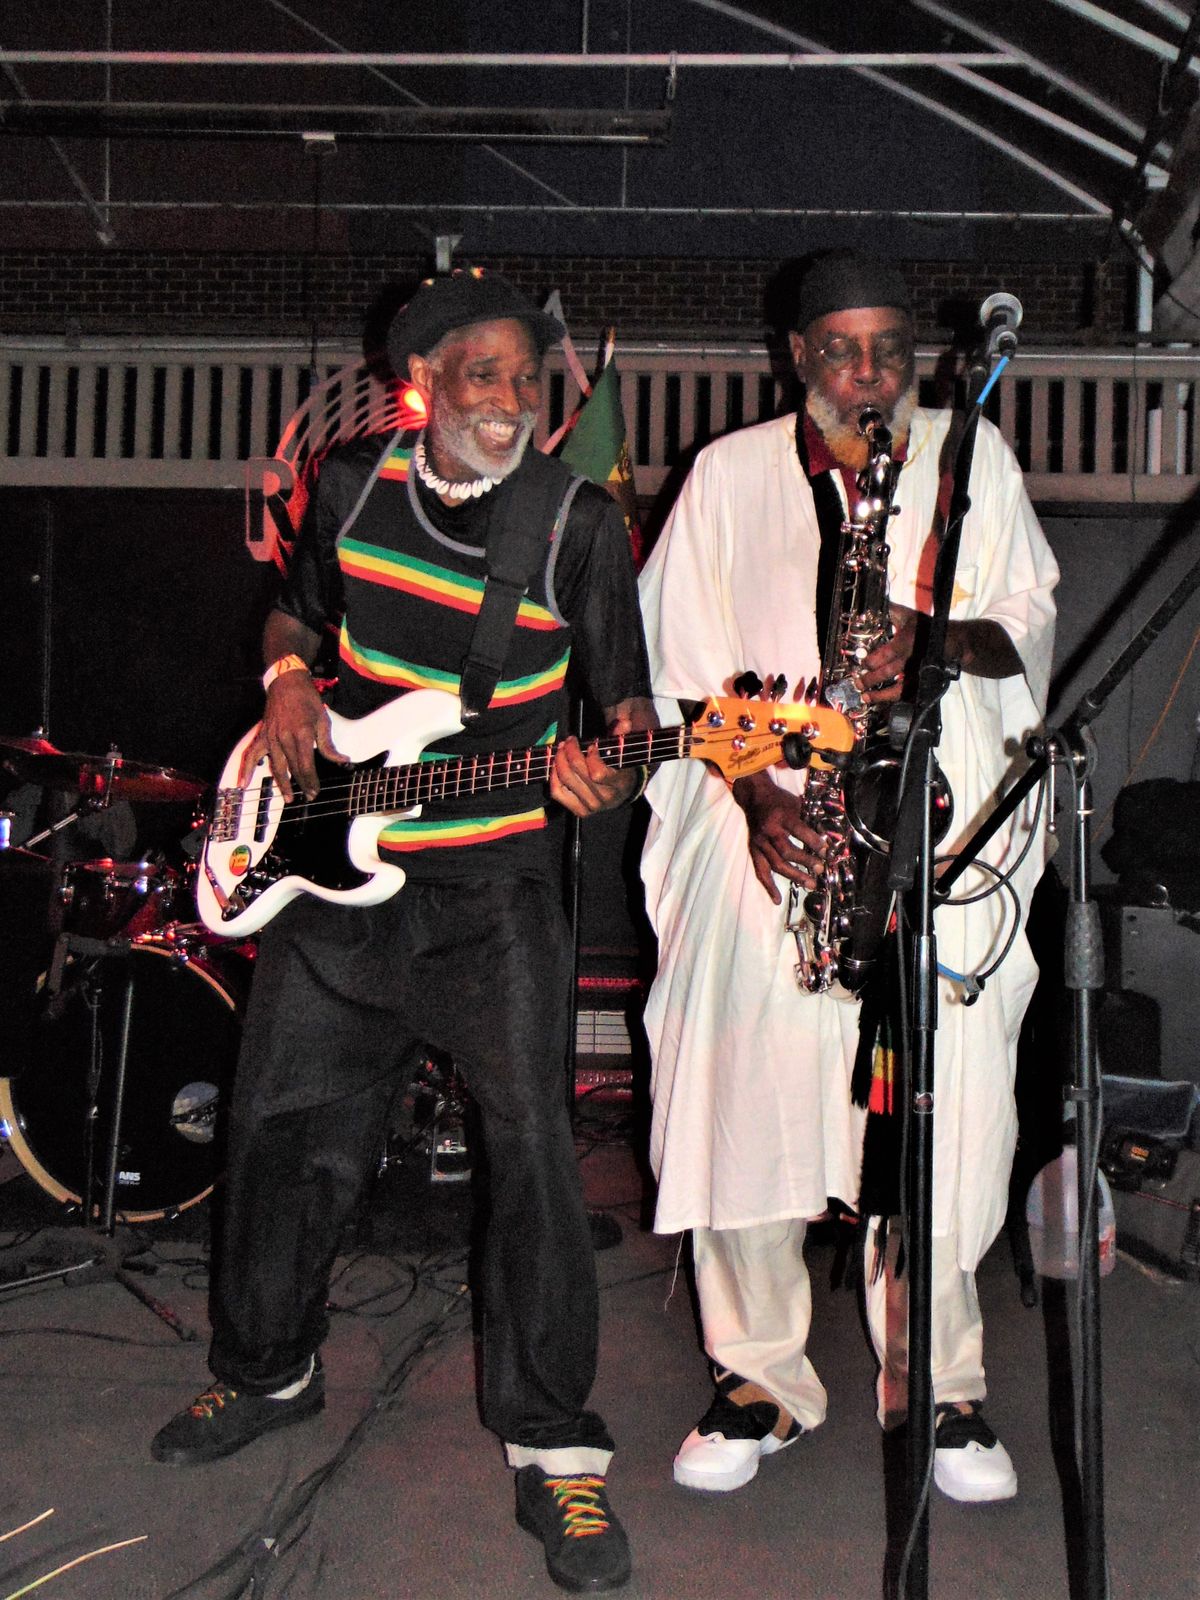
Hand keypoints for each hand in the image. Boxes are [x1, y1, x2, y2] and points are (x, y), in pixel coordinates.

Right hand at [240, 670, 346, 801]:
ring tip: (288, 797)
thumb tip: (342, 761)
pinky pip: (252, 754)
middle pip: (292, 768)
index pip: (306, 765)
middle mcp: (284, 737)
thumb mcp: (324, 720)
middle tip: (309, 796)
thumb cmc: (307, 700)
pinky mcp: (262, 735)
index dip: (311, 780)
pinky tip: (244, 783)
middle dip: (301, 784)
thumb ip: (329, 745)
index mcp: (302, 733)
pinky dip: (246, 769)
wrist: (287, 682)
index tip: (315, 791)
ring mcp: (271, 737)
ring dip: (282, 783)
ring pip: (275, 765)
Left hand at [550, 736, 637, 816]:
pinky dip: (553, 777)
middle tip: (570, 740)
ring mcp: (590, 807)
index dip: (591, 756)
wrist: (623, 793)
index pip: (598, 774)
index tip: (592, 745)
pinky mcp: (578, 810)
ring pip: (566, 780)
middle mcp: (603, 798)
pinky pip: (558, 793)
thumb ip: (622, 738)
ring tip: (562, 748)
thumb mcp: (624, 754)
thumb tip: (624, 722)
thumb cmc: (622, 770)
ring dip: (560, 760)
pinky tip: (557, 764)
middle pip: (577, 773)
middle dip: (570, 751)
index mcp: (618, 785)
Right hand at [731, 771, 826, 903]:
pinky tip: (777, 899)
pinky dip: (768, 886)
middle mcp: (769, 830)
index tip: (827, 852)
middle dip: (805, 861)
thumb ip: (809, 820)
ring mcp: (760, 842)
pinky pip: (760, 871)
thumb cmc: (779, 801)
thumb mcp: (796, 804)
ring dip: (794, 876)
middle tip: (820, 870)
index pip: (799, 830)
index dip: (814, 842)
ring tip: (810, 884)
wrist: (754, 797)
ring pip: (776, 864)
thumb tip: (829, 837)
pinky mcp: (754, 850)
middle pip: (787, 851)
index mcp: (782, 816)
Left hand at [859, 601, 920, 703]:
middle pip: (889, 672)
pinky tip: (882, 703)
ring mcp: (918, 673)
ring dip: (881, 695)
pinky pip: (908, 696)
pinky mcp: (923, 683)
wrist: (953, 642)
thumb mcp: (909, 616)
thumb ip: (891, 611)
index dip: (872, 660)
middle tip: (858, 683)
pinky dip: (894, 701)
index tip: (863, 664)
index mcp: (907, 642)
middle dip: (871, 679)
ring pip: (899, 689)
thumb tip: (874, 603)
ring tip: (866, 698)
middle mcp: (912, 660)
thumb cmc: (927, 627)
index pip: (888, 653)